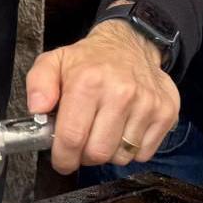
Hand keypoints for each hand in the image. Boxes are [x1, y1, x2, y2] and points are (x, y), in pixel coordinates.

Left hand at [24, 18, 178, 173]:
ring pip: (122, 157)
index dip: (63, 158)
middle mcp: (120, 93)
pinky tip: (124, 129)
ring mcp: (146, 104)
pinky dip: (131, 150)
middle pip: (98, 153)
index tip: (62, 159)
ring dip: (109, 152)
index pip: (72, 139)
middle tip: (83, 143)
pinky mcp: (165, 112)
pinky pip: (144, 154)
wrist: (131, 43)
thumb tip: (38, 109)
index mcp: (88, 82)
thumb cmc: (90, 60)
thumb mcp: (54, 62)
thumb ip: (38, 84)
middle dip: (85, 156)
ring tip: (104, 131)